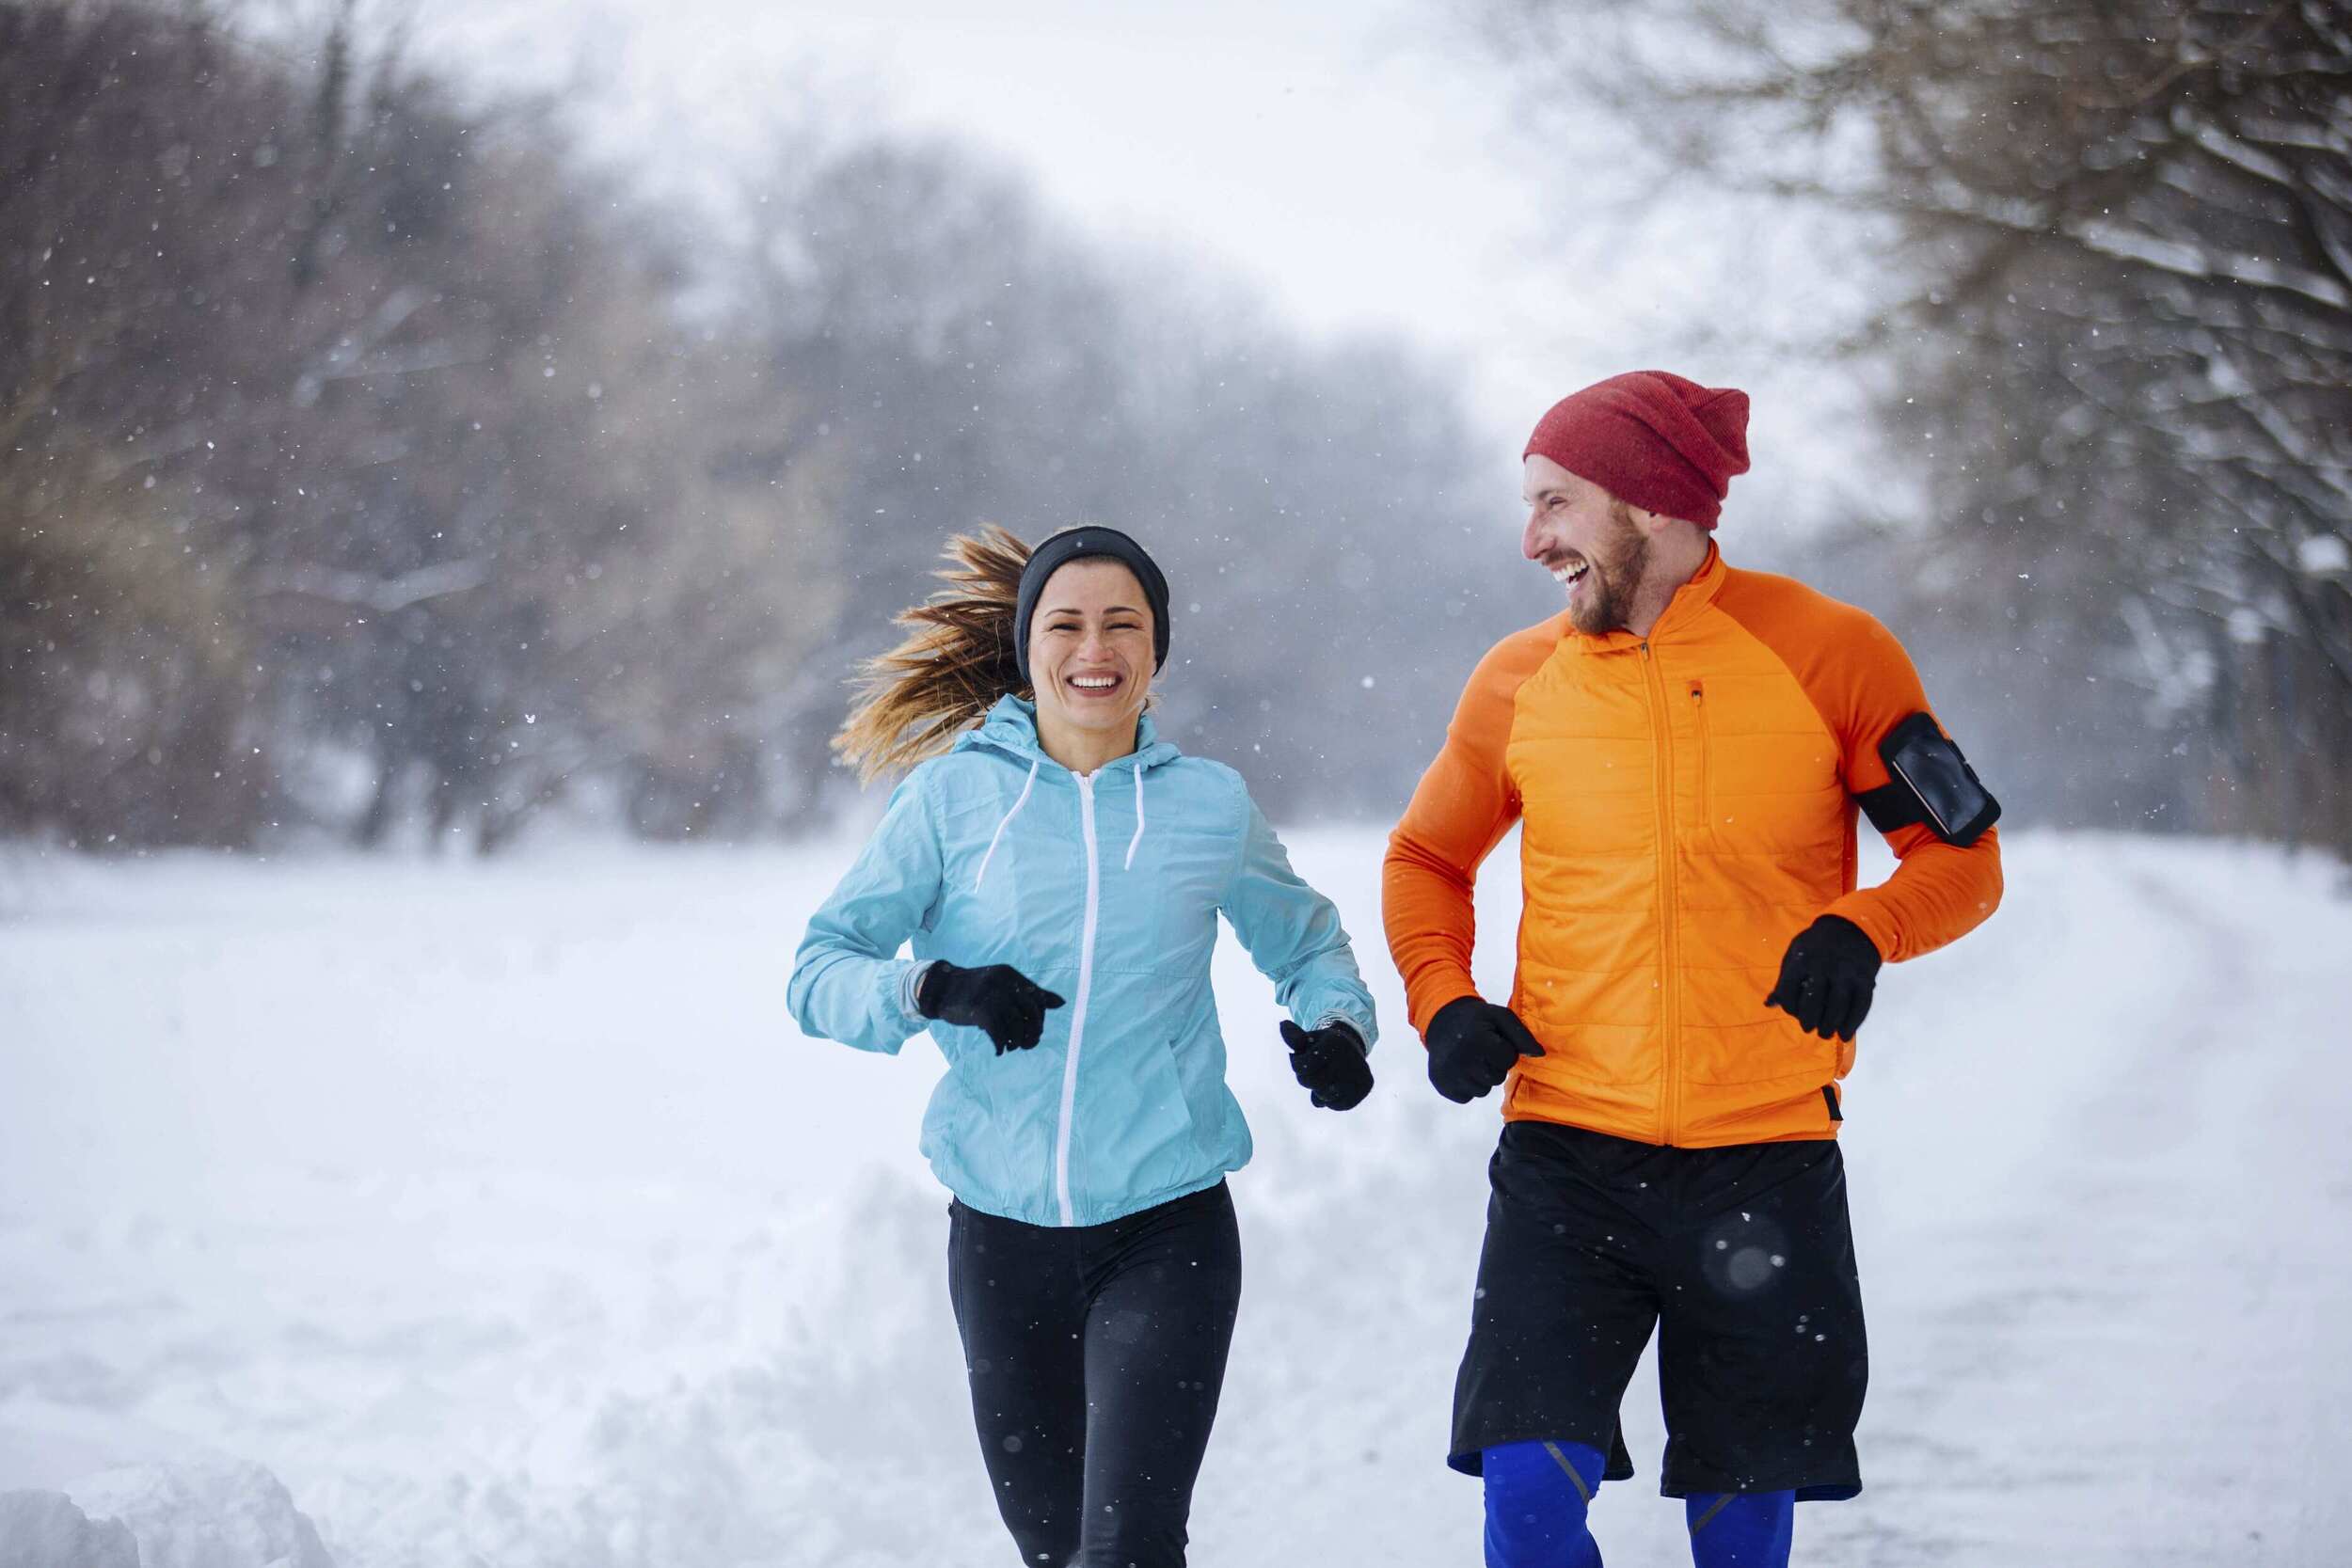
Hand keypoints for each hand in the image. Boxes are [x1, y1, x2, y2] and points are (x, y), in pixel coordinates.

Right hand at [916, 961, 1064, 1054]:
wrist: (941, 989)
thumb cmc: (975, 991)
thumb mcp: (1002, 986)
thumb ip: (1029, 994)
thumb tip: (1062, 1002)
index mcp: (1011, 976)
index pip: (1038, 999)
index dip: (1039, 1018)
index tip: (1032, 1030)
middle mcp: (1005, 983)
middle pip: (1032, 1013)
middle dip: (1033, 1033)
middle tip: (1026, 1044)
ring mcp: (992, 996)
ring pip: (1017, 1026)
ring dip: (1017, 1042)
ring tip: (1010, 1047)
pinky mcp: (980, 1010)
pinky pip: (999, 1034)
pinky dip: (1001, 1046)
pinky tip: (998, 1050)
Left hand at [1280, 1019, 1373, 1110]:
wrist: (1352, 1049)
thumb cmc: (1325, 1046)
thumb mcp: (1310, 1039)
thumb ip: (1294, 1037)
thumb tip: (1283, 1025)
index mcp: (1333, 1042)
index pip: (1302, 1066)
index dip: (1297, 1065)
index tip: (1301, 1059)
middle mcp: (1349, 1056)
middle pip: (1313, 1082)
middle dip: (1307, 1080)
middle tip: (1312, 1072)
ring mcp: (1359, 1073)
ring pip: (1324, 1096)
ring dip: (1318, 1091)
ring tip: (1323, 1079)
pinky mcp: (1365, 1087)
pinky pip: (1337, 1105)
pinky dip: (1330, 1101)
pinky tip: (1334, 1088)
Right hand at [1425, 996, 1543, 1103]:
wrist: (1441, 1021)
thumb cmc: (1477, 1019)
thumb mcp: (1500, 1017)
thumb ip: (1522, 1035)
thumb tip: (1540, 1055)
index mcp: (1477, 1039)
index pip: (1508, 1059)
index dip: (1505, 1051)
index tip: (1495, 1041)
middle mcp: (1461, 1059)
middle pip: (1495, 1078)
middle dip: (1494, 1066)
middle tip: (1483, 1051)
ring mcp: (1449, 1075)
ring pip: (1482, 1090)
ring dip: (1481, 1078)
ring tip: (1472, 1060)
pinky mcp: (1442, 1086)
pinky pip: (1466, 1097)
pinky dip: (1467, 1086)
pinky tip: (1461, 1069)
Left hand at [1764, 915, 1881, 1041]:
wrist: (1853, 927)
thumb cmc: (1817, 945)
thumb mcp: (1796, 954)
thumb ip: (1784, 980)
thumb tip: (1769, 1004)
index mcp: (1802, 959)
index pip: (1789, 992)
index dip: (1789, 1007)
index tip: (1793, 1012)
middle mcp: (1824, 966)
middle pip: (1813, 1003)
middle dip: (1809, 1021)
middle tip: (1808, 1028)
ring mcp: (1846, 973)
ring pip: (1837, 1007)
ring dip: (1830, 1026)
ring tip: (1825, 1034)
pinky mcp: (1865, 979)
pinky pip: (1860, 1006)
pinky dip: (1853, 1024)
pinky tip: (1845, 1034)